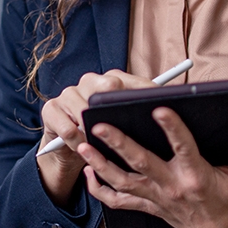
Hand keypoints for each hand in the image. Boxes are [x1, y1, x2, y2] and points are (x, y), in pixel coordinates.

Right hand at [37, 70, 154, 206]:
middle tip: (125, 127)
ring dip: (93, 130)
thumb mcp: (124, 125)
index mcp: (111, 80)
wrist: (69, 148)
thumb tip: (176, 115)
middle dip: (116, 108)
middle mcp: (90, 81)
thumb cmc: (104, 135)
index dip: (147, 93)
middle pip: (107, 87)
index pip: (133, 81)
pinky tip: (83, 148)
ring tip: (101, 144)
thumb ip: (141, 116)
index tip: (163, 106)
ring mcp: (69, 93)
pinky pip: (67, 127)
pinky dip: (76, 141)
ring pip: (85, 109)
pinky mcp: (51, 109)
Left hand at [77, 107, 227, 227]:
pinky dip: (101, 189)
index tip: (159, 109)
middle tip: (100, 125)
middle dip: (119, 144)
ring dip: (100, 164)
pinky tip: (89, 174)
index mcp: (196, 178)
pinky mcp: (150, 207)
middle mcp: (172, 188)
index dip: (172, 128)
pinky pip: (119, 201)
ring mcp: (157, 199)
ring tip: (82, 145)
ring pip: (122, 182)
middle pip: (140, 164)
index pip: (183, 148)